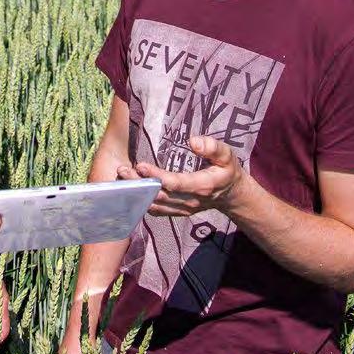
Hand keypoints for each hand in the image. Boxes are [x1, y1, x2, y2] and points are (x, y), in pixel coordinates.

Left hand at [117, 136, 244, 216]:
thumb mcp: (227, 156)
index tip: (140, 166)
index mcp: (202, 186)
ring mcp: (183, 209)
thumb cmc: (227, 171)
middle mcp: (190, 201)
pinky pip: (157, 211)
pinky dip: (142, 203)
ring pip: (155, 204)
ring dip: (137, 193)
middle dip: (139, 184)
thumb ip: (213, 147)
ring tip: (121, 178)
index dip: (156, 176)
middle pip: (160, 195)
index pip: (175, 183)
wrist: (232, 196)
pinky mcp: (178, 211)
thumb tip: (193, 142)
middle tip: (122, 170)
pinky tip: (130, 191)